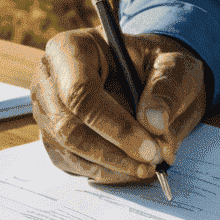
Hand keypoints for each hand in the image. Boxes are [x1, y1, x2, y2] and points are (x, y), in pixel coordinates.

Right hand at [31, 28, 208, 185]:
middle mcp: (49, 79)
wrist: (146, 75)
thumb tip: (154, 124)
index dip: (114, 125)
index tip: (149, 147)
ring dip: (113, 166)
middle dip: (115, 152)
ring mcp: (46, 111)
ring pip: (70, 151)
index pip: (80, 92)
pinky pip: (72, 164)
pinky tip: (131, 166)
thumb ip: (167, 88)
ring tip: (149, 165)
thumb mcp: (173, 65)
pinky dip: (105, 171)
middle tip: (153, 162)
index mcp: (71, 48)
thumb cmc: (154, 64)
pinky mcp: (53, 138)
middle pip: (69, 127)